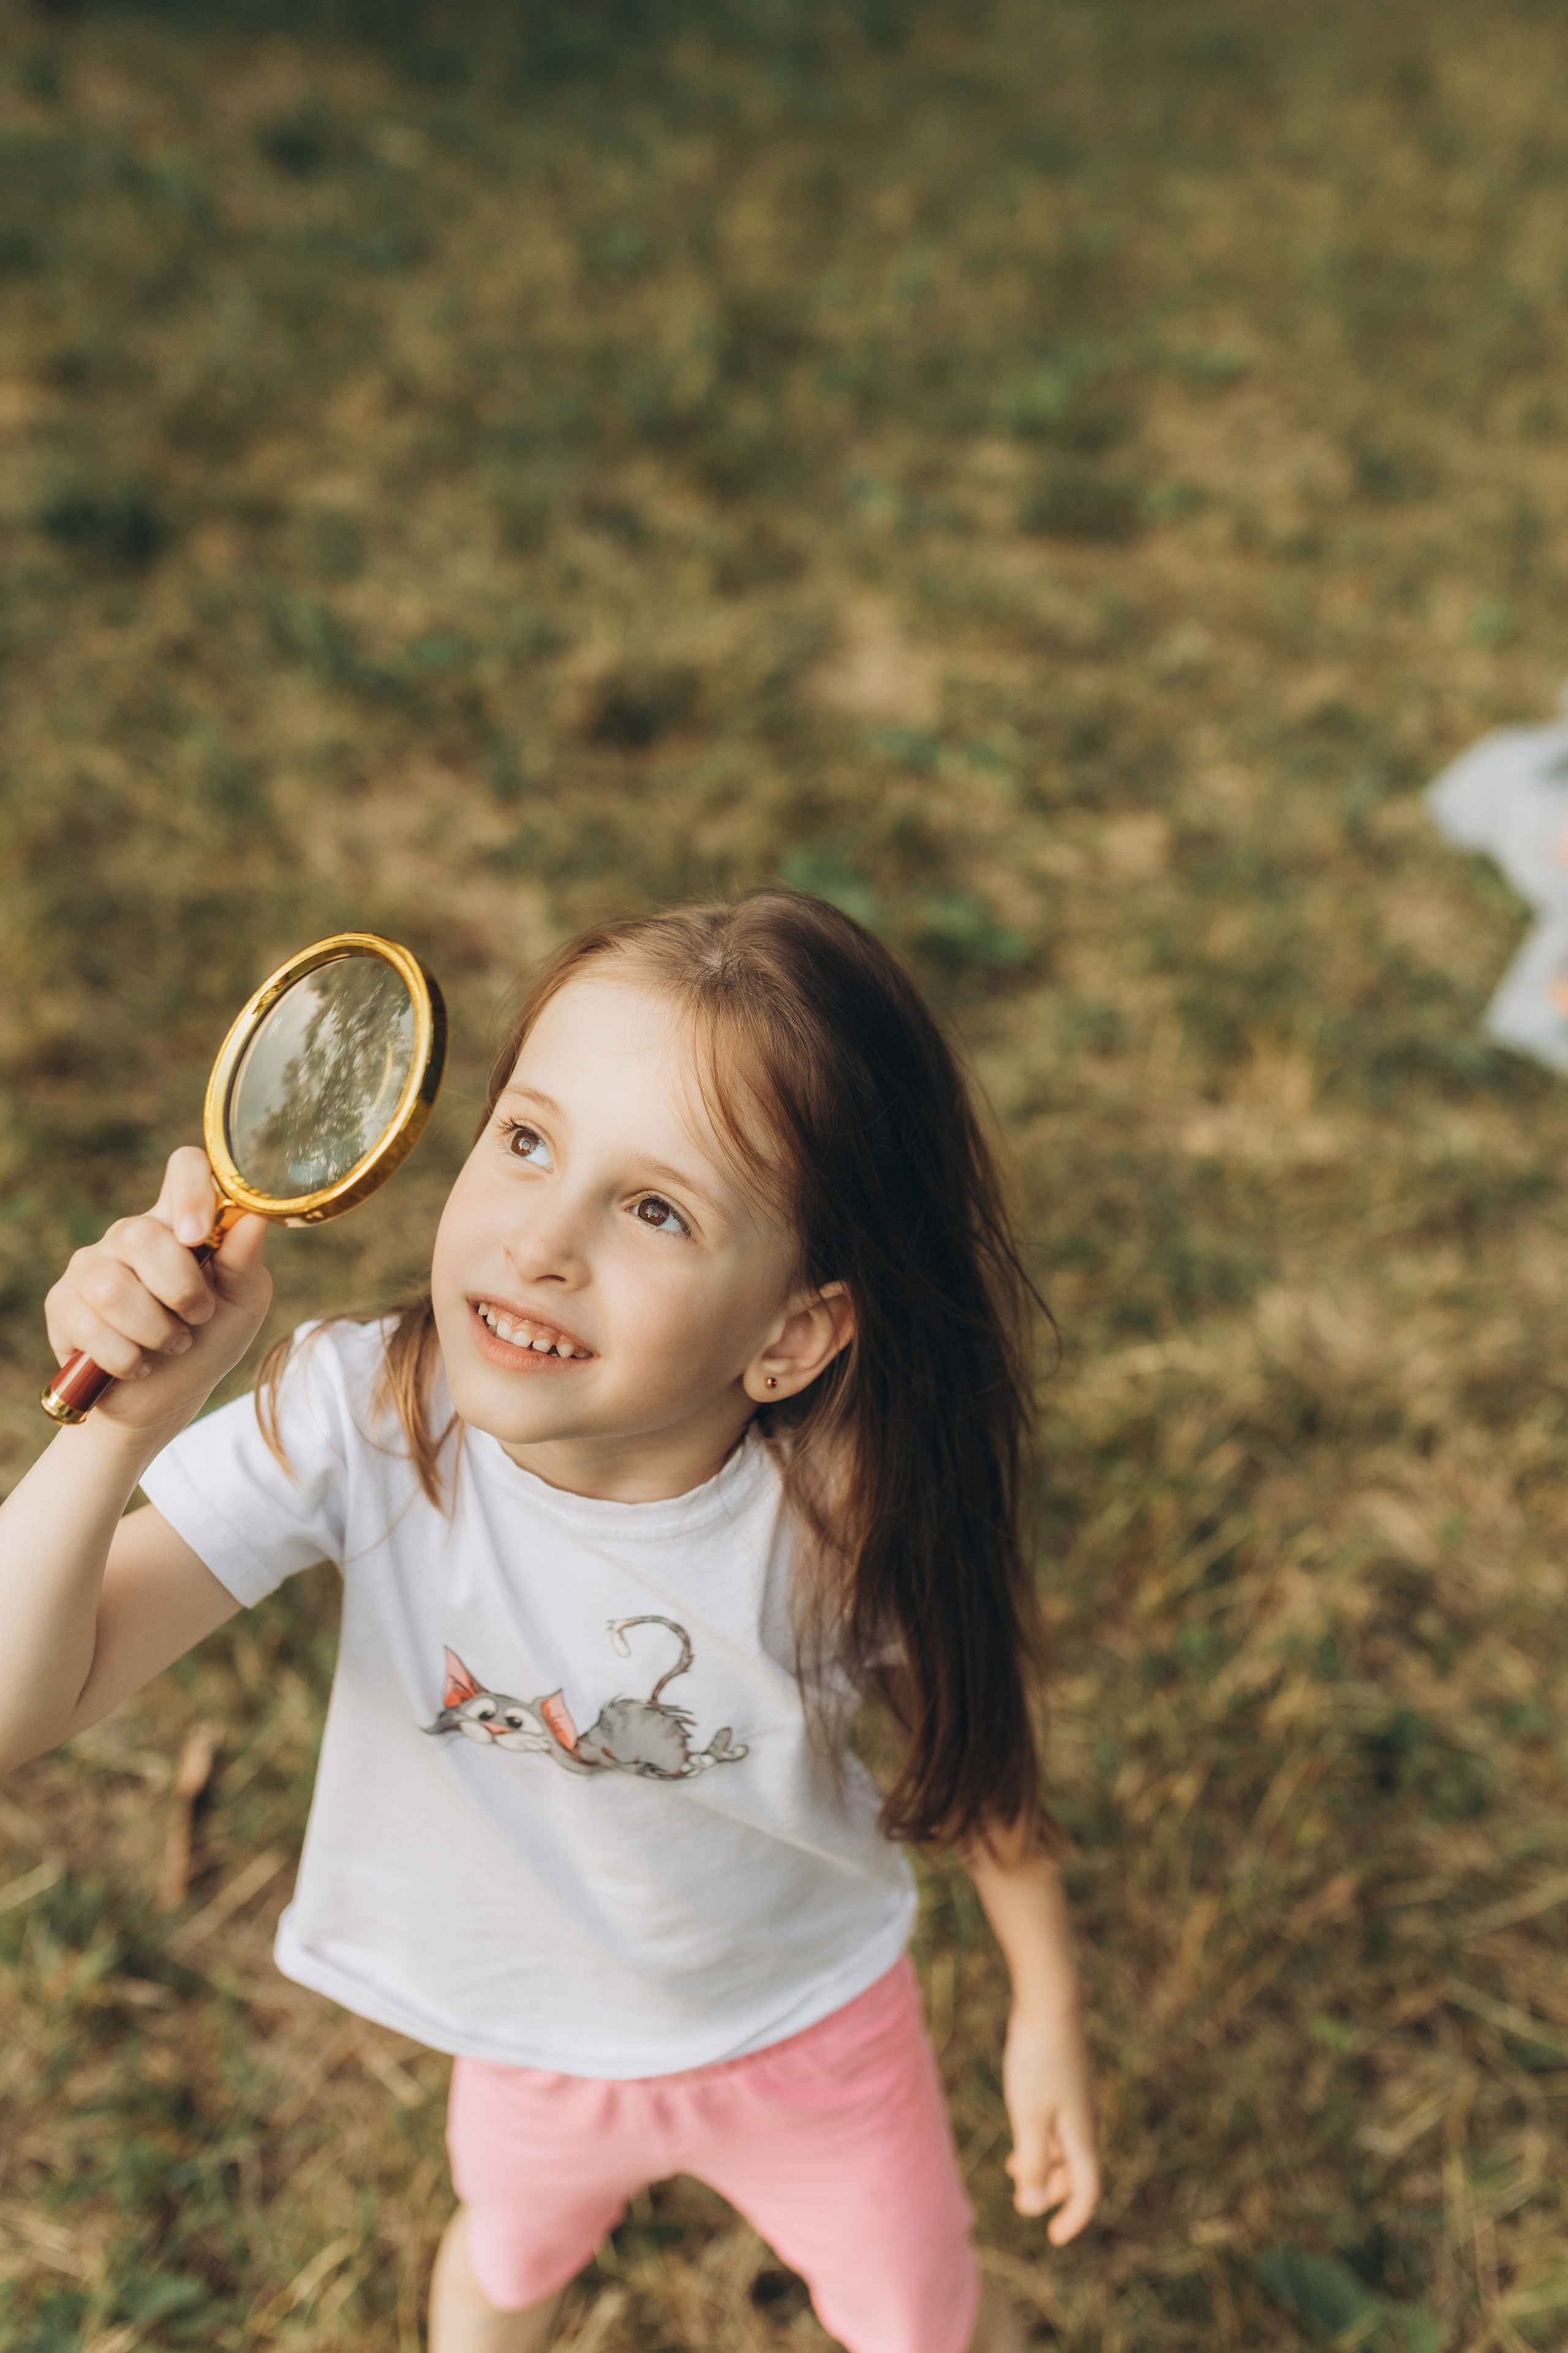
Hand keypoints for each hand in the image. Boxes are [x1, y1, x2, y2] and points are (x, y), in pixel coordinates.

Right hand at [44, 1147, 271, 1430]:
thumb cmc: (209, 1341)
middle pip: (143, 1236)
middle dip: (180, 1291)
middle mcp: (130, 1235)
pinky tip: (138, 1363)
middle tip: (197, 1317)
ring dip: (155, 1330)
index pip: (184, 1167)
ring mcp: (90, 1266)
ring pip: (113, 1289)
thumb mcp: (242, 1305)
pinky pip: (90, 1327)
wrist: (167, 1399)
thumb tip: (253, 1219)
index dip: (192, 1190)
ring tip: (170, 1343)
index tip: (200, 1236)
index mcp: (181, 1221)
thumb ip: (245, 1263)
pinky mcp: (62, 1304)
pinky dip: (127, 1357)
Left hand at [1001, 2002, 1099, 2242]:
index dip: (1074, 2217)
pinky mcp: (1067, 2078)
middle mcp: (1086, 2118)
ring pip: (1067, 2145)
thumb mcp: (1029, 2117)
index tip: (1054, 2237)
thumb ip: (1034, 2162)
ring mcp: (1077, 2097)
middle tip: (1024, 2203)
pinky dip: (1043, 2137)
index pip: (1088, 2189)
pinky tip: (1022, 2128)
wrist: (1050, 2001)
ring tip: (1013, 2168)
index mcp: (1082, 2134)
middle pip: (1078, 2170)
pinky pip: (1060, 2122)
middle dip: (1054, 2192)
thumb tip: (1034, 2207)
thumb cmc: (1037, 2061)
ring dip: (1045, 2164)